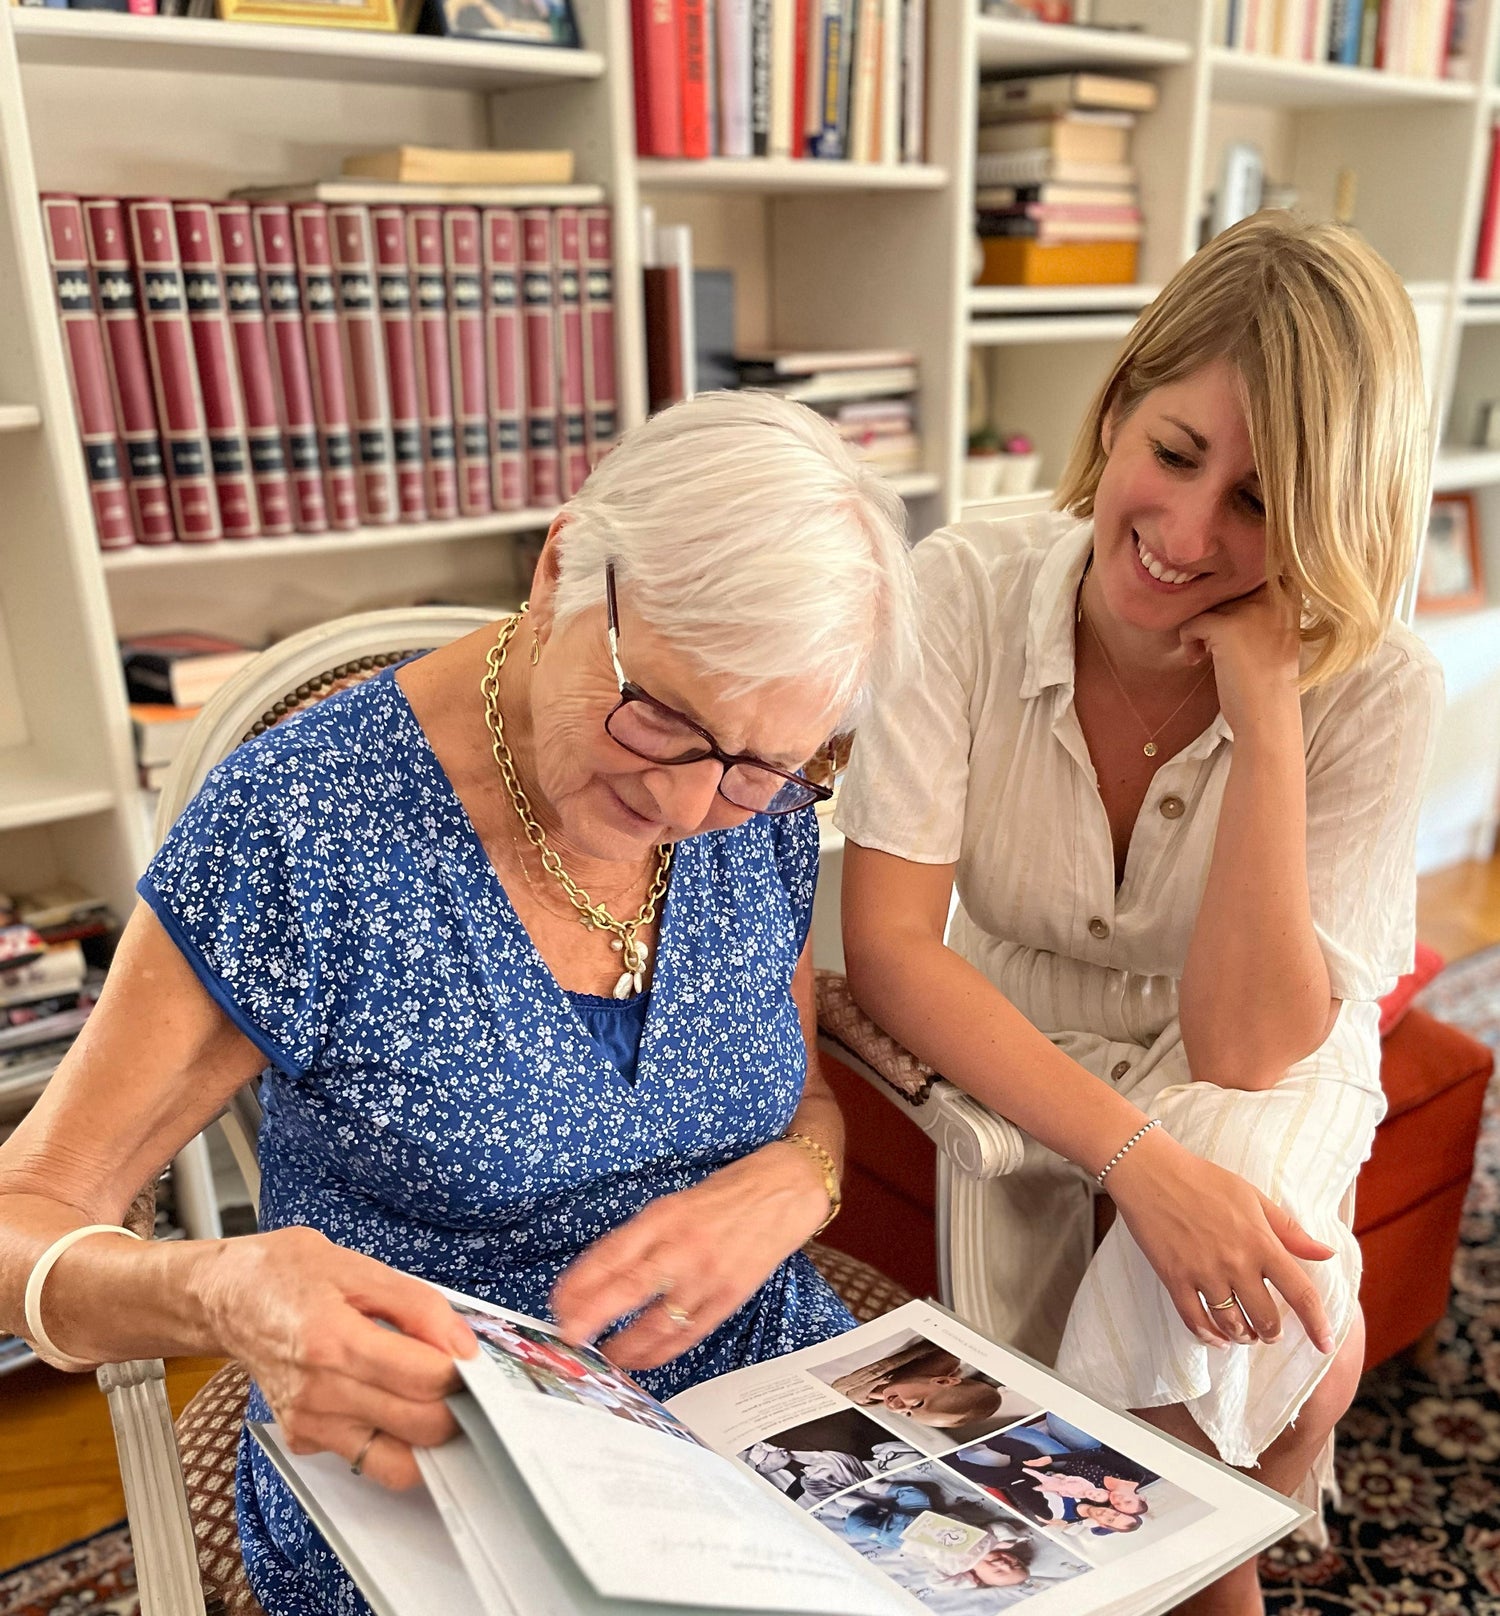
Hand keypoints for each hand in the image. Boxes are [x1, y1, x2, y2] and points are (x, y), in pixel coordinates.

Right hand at [195, 1226, 476, 1488]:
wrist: (229, 1298)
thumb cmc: (289, 1275)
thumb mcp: (361, 1269)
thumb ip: (420, 1307)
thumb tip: (462, 1347)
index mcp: (334, 1341)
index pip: (424, 1380)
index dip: (461, 1372)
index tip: (470, 1359)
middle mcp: (320, 1393)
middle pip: (420, 1427)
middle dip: (454, 1407)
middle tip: (458, 1380)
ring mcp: (309, 1424)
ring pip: (397, 1463)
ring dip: (427, 1436)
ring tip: (430, 1397)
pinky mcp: (303, 1440)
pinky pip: (366, 1459)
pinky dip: (392, 1440)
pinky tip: (389, 1401)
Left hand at [550, 1142, 831, 1370]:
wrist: (784, 1190)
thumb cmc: (727, 1194)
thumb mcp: (675, 1202)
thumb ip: (643, 1237)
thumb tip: (602, 1275)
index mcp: (663, 1215)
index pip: (611, 1252)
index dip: (580, 1282)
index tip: (557, 1303)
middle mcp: (682, 1245)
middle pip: (628, 1287)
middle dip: (591, 1316)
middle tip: (567, 1337)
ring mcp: (707, 1274)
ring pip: (657, 1319)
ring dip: (624, 1344)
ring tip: (601, 1358)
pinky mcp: (729, 1296)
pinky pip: (688, 1332)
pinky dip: (661, 1350)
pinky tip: (641, 1359)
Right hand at [1104, 1128, 1335, 1352]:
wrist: (1151, 1172)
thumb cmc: (1205, 1180)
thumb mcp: (1253, 1197)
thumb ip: (1290, 1230)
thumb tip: (1327, 1254)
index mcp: (1261, 1242)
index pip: (1300, 1293)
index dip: (1318, 1325)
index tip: (1326, 1345)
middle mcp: (1236, 1262)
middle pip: (1266, 1319)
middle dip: (1272, 1333)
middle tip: (1270, 1331)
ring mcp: (1203, 1272)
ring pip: (1232, 1325)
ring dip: (1243, 1336)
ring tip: (1245, 1333)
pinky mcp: (1174, 1277)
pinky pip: (1195, 1321)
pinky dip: (1209, 1336)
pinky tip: (1217, 1338)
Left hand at [1177, 580, 1301, 736]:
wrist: (1268, 717)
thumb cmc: (1268, 680)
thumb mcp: (1275, 633)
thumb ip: (1259, 608)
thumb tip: (1217, 587)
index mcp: (1291, 596)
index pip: (1251, 573)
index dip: (1232, 593)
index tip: (1227, 624)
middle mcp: (1275, 596)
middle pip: (1226, 587)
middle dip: (1214, 615)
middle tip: (1214, 644)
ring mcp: (1251, 610)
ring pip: (1208, 603)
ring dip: (1200, 629)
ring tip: (1205, 654)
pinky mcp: (1227, 627)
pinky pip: (1192, 622)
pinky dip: (1188, 641)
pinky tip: (1197, 660)